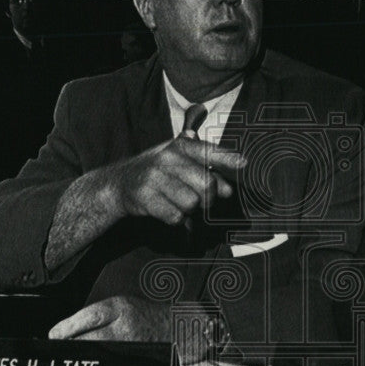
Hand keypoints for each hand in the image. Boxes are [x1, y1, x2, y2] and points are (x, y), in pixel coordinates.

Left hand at [48, 295, 212, 363]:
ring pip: (96, 355)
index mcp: (120, 308)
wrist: (174, 328)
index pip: (87, 318)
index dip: (66, 328)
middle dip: (68, 347)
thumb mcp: (120, 306)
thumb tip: (65, 331)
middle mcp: (124, 327)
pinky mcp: (131, 362)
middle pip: (88, 340)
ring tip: (68, 361)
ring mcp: (129, 347)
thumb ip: (95, 316)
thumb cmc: (145, 316)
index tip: (53, 335)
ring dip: (80, 358)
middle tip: (55, 351)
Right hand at [110, 136, 245, 225]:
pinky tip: (168, 211)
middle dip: (208, 199)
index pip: (209, 151)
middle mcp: (168, 157)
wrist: (120, 182)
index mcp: (180, 146)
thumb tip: (227, 189)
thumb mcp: (179, 160)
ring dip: (189, 210)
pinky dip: (176, 219)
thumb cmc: (159, 172)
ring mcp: (155, 176)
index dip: (227, 158)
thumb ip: (206, 169)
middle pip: (206, 185)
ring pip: (192, 203)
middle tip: (199, 201)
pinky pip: (175, 216)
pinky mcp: (144, 196)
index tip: (244, 164)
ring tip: (177, 203)